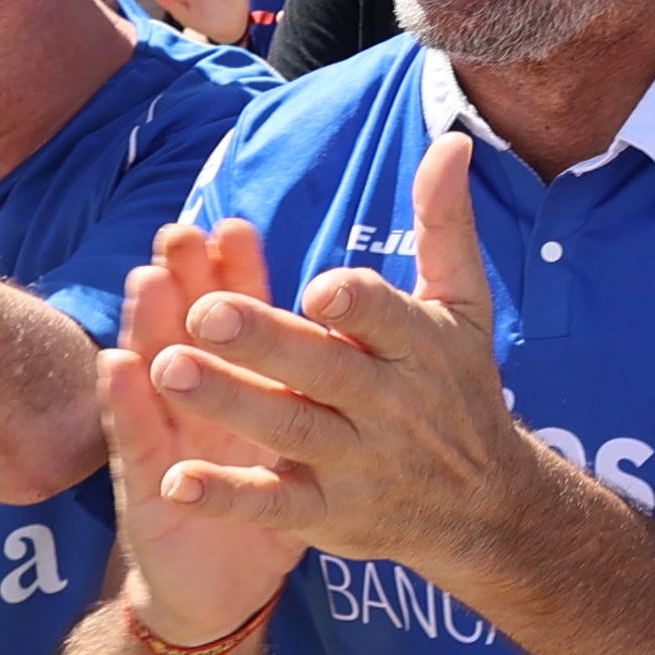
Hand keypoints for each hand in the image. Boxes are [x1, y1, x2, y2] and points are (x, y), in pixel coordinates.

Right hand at [99, 214, 313, 649]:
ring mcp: (169, 443)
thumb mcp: (298, 439)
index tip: (235, 228)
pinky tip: (117, 367)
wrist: (223, 592)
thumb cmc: (269, 503)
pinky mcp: (149, 491)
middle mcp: (199, 405)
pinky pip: (140, 446)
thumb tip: (344, 312)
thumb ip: (313, 376)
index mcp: (243, 388)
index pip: (237, 320)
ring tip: (146, 280)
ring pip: (157, 375)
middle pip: (189, 332)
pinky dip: (127, 407)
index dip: (235, 276)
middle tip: (182, 231)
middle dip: (186, 282)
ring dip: (148, 327)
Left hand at [135, 133, 588, 581]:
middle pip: (324, 371)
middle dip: (265, 343)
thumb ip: (445, 225)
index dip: (357, 305)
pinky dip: (227, 496)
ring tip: (166, 370)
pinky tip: (175, 482)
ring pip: (289, 430)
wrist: (488, 509)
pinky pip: (274, 504)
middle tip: (204, 313)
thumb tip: (451, 141)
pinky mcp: (329, 513)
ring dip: (230, 402)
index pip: (386, 317)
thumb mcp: (465, 307)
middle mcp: (388, 404)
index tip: (317, 289)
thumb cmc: (461, 388)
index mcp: (418, 347)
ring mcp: (358, 462)